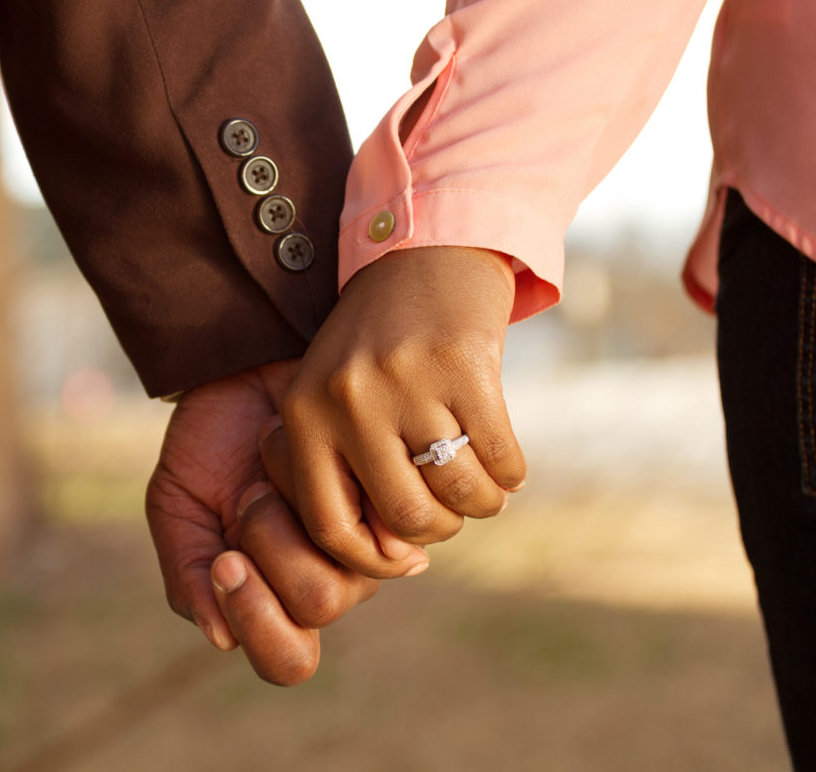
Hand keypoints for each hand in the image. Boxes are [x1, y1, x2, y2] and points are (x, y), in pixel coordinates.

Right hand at [145, 360, 425, 683]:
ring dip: (296, 505)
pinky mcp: (392, 491)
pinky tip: (306, 445)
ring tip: (276, 461)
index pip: (289, 659)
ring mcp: (364, 537)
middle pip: (318, 606)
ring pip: (351, 554)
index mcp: (273, 594)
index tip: (225, 562)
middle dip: (271, 544)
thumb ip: (188, 574)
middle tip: (251, 494)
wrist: (247, 363)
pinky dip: (327, 474)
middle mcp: (328, 575)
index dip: (260, 624)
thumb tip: (220, 639)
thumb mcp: (179, 507)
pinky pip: (375, 509)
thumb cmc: (213, 442)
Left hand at [270, 246, 526, 576]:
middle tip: (452, 512)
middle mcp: (348, 400)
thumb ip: (348, 472)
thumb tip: (397, 556)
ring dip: (482, 503)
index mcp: (304, 415)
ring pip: (458, 491)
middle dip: (440, 529)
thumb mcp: (335, 400)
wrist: (423, 254)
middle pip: (404, 515)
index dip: (374, 560)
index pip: (330, 525)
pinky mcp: (463, 364)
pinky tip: (506, 464)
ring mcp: (406, 381)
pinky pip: (500, 457)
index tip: (406, 559)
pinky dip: (511, 474)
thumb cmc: (376, 346)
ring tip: (483, 489)